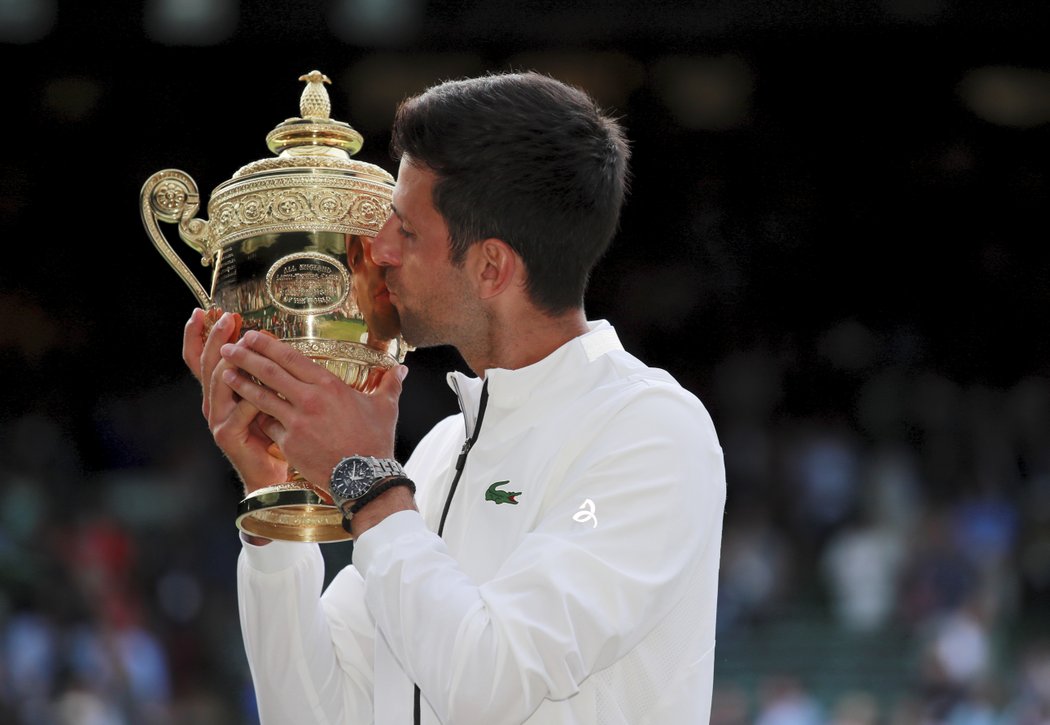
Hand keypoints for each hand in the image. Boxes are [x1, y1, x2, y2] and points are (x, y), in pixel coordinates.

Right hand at [183, 309, 287, 492]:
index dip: (197, 335)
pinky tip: (266, 385)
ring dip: (232, 359)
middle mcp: (212, 403)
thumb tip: (260, 338)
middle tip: (226, 318)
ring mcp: (217, 419)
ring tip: (242, 341)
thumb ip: (256, 374)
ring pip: (220, 381)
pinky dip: (255, 394)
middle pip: (208, 364)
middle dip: (216, 338)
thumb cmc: (270, 432)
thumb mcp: (262, 396)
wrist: (270, 472)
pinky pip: (242, 407)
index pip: (199, 359)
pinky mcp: (228, 434)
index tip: (202, 312)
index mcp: (219, 392)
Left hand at [218, 330, 406, 488]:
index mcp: (329, 386)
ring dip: (241, 383)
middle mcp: (309, 400)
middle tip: (229, 347)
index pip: (292, 358)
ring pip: (261, 397)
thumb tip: (402, 369)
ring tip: (225, 373)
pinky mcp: (289, 444)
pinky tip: (243, 411)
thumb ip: (389, 384)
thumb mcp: (384, 408)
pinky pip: (267, 426)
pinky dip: (255, 417)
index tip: (253, 336)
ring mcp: (296, 422)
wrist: (364, 477)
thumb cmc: (375, 441)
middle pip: (270, 372)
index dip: (269, 345)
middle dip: (246, 357)